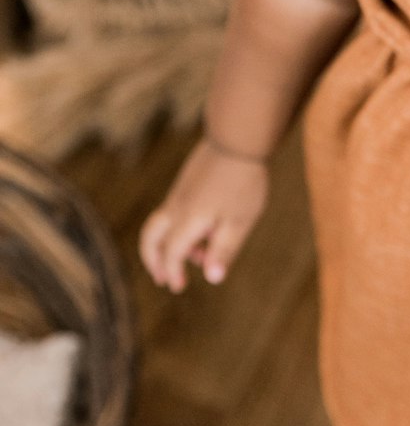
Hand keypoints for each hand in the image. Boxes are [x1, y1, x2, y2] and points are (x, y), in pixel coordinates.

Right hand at [138, 137, 268, 292]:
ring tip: (192, 256)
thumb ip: (224, 250)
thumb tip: (212, 278)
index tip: (179, 286)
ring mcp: (179, 193)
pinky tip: (204, 230)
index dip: (172, 272)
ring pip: (160, 224)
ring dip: (166, 244)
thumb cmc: (244, 182)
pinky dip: (177, 228)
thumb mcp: (240, 221)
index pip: (171, 253)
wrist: (238, 139)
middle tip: (163, 278)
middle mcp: (176, 207)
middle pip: (150, 237)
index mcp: (189, 220)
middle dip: (153, 260)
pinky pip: (171, 211)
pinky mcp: (185, 183)